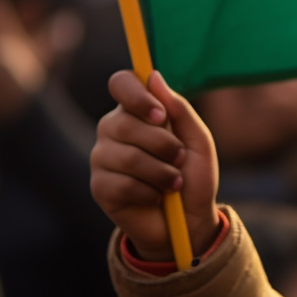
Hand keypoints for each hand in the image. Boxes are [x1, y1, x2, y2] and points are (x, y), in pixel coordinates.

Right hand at [90, 70, 220, 260]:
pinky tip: (157, 197)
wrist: (189, 220)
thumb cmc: (194, 175)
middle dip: (163, 145)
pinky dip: (150, 193)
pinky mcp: (99, 187)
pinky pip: (122, 184)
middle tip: (180, 159)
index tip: (162, 116)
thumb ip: (179, 109)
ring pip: (127, 157)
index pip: (121, 83)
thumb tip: (153, 77)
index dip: (137, 96)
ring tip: (174, 182)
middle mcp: (113, 129)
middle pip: (125, 123)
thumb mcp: (197, 139)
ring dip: (162, 173)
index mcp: (137, 111)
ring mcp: (102, 158)